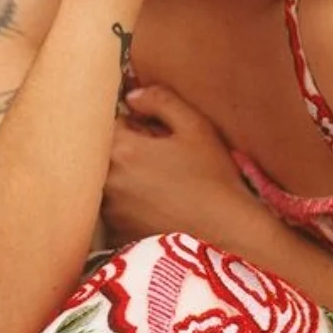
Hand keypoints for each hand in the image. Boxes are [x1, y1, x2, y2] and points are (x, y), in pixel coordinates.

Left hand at [102, 85, 268, 247]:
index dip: (131, 124)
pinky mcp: (118, 235)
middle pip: (104, 153)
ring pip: (107, 181)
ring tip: (160, 183)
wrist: (227, 233)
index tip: (152, 132)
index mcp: (122, 150)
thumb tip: (133, 97)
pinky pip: (115, 208)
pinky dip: (130, 204)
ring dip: (125, 177)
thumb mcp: (195, 127)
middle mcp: (108, 182)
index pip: (108, 123)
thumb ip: (161, 100)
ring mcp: (110, 212)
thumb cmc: (213, 178)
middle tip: (158, 158)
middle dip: (125, 149)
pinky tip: (159, 206)